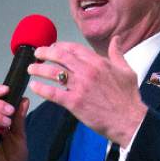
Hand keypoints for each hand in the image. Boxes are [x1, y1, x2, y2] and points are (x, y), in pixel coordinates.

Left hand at [28, 36, 146, 146]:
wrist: (129, 120)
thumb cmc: (128, 98)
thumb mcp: (126, 70)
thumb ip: (117, 54)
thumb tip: (116, 40)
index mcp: (99, 63)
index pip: (74, 49)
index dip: (61, 46)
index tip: (53, 47)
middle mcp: (87, 71)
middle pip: (60, 57)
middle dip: (45, 53)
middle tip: (37, 54)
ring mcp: (80, 87)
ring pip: (54, 73)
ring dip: (39, 69)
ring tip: (31, 69)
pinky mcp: (74, 102)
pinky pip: (53, 93)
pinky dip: (41, 88)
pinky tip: (34, 86)